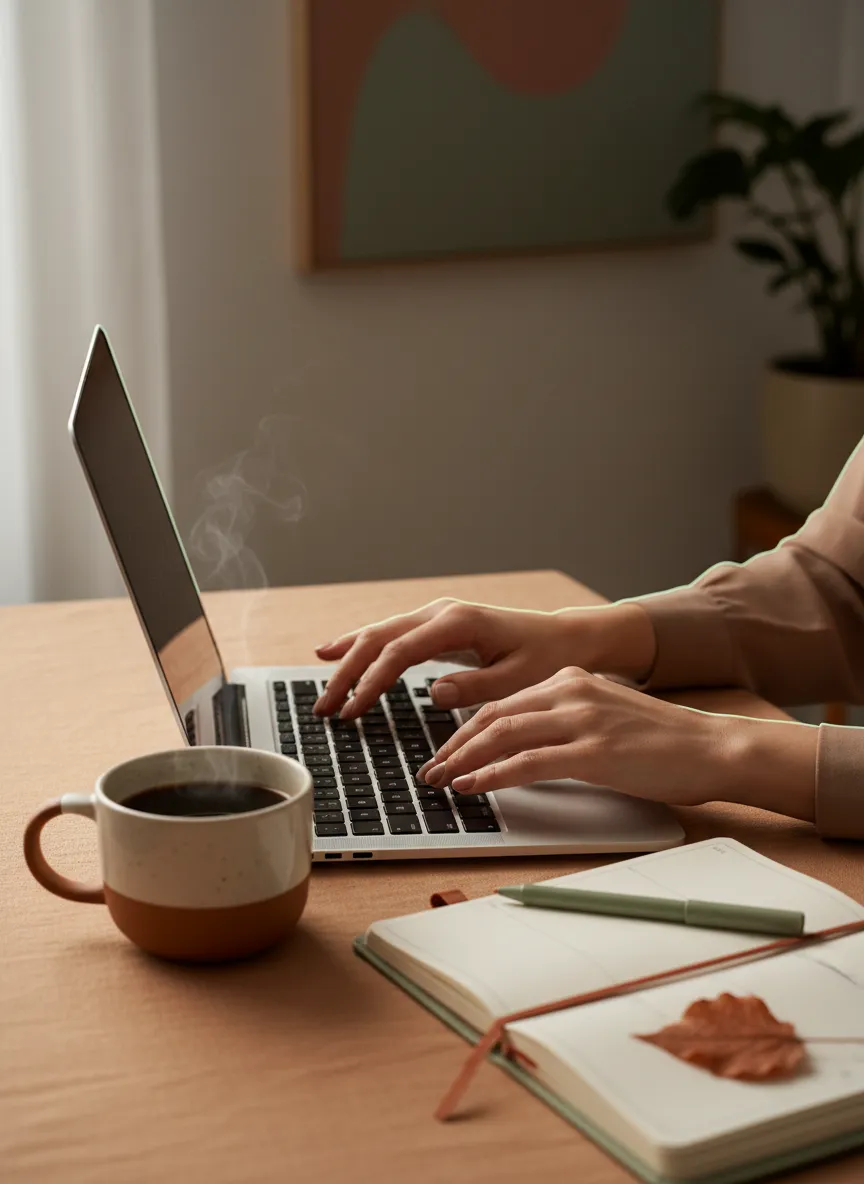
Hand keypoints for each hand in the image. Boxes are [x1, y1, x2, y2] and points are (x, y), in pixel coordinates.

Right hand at [313, 598, 654, 718]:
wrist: (563, 638)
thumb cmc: (545, 660)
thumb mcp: (518, 680)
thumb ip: (476, 687)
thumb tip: (433, 693)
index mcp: (458, 623)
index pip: (400, 652)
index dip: (371, 682)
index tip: (353, 711)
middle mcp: (441, 613)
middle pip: (379, 638)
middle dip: (347, 672)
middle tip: (324, 707)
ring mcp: (436, 616)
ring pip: (379, 633)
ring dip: (348, 660)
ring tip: (322, 689)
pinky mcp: (436, 626)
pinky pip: (390, 635)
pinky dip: (362, 646)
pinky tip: (337, 652)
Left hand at [417, 667, 818, 819]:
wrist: (713, 748)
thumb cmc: (663, 742)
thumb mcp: (605, 716)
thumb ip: (565, 722)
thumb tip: (521, 746)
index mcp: (571, 679)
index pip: (501, 703)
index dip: (464, 730)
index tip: (443, 753)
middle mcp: (571, 691)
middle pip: (493, 716)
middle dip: (453, 746)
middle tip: (430, 770)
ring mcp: (582, 719)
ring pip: (502, 735)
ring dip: (463, 760)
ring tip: (440, 781)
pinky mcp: (594, 752)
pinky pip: (528, 762)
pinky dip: (493, 775)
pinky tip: (472, 787)